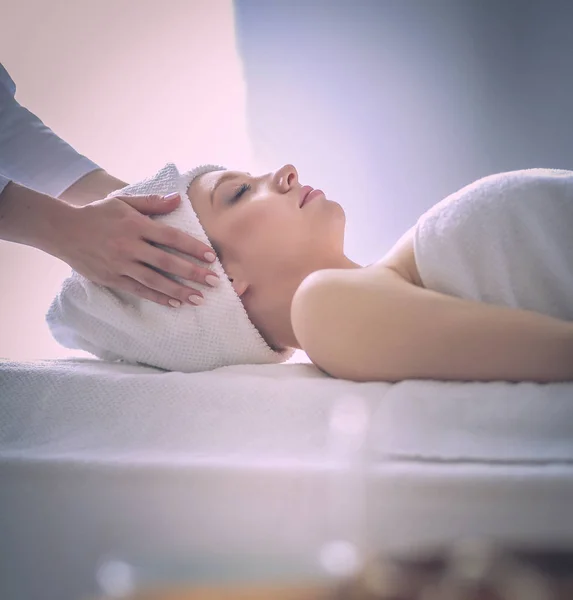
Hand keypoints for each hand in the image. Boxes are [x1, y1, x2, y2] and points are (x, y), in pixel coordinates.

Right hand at [54, 193, 219, 306]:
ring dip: (178, 290)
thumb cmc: (97, 213)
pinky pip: (138, 290)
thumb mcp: (123, 201)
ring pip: (154, 280)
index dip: (192, 247)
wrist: (62, 230)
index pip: (171, 237)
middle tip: (214, 282)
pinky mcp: (111, 278)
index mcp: (135, 225)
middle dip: (192, 273)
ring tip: (199, 298)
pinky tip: (175, 303)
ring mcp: (120, 264)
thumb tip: (178, 199)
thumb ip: (152, 203)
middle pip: (166, 262)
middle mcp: (129, 246)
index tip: (211, 256)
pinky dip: (158, 298)